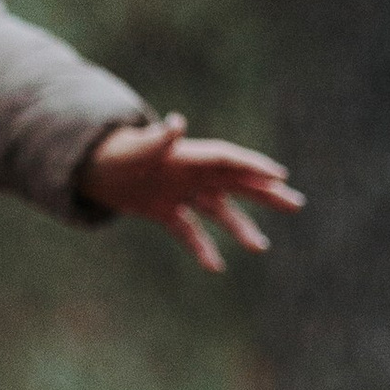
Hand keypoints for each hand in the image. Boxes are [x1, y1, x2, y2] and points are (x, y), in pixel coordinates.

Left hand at [76, 113, 301, 270]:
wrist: (93, 167)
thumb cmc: (118, 152)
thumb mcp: (139, 147)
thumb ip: (158, 138)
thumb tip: (176, 122)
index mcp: (191, 157)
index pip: (230, 160)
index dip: (255, 167)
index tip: (280, 176)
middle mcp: (192, 175)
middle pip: (237, 183)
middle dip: (266, 194)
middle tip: (296, 204)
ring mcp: (181, 194)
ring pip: (219, 211)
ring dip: (240, 228)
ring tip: (262, 247)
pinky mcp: (165, 211)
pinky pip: (189, 232)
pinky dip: (201, 248)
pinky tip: (215, 267)